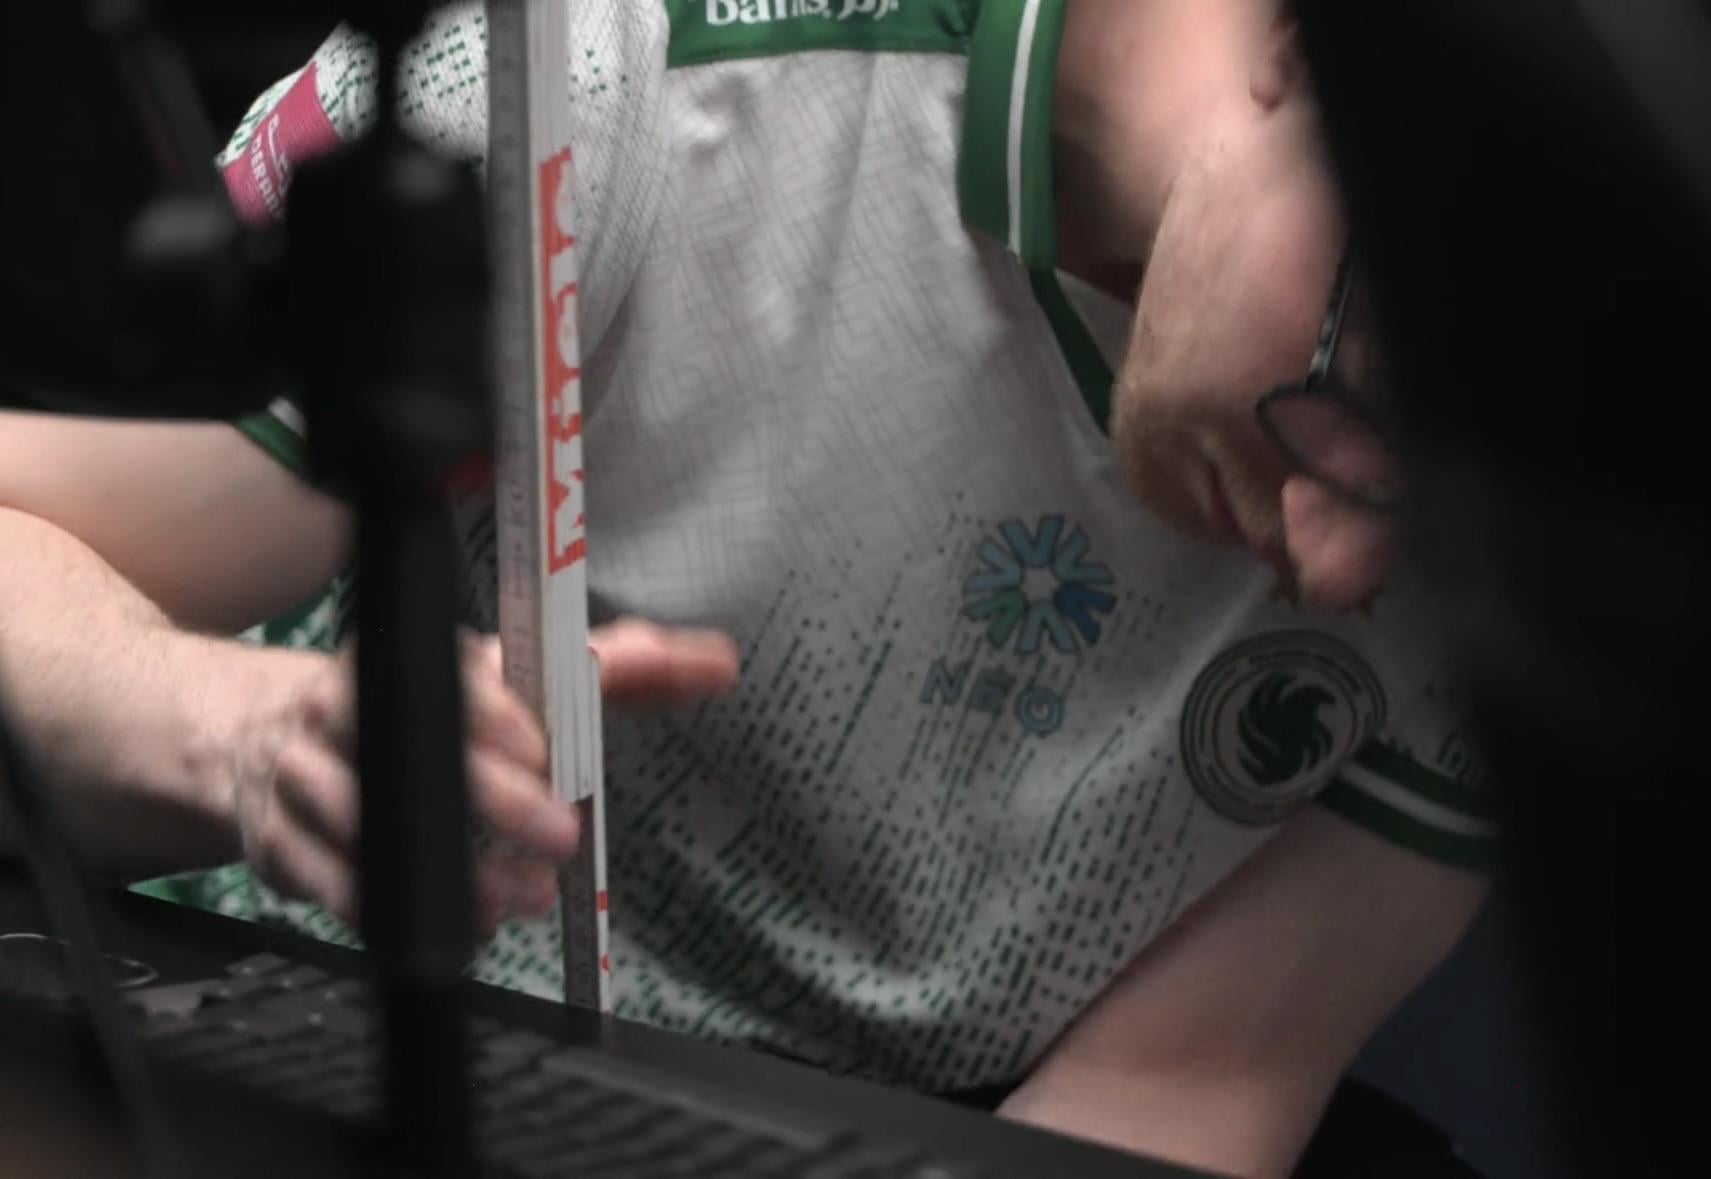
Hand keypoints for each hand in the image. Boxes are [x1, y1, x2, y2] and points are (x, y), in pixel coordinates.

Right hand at [234, 619, 737, 934]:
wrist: (270, 737)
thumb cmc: (427, 710)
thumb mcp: (517, 676)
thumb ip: (617, 668)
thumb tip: (715, 663)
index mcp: (411, 659)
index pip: (449, 677)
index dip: (495, 715)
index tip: (544, 752)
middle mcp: (345, 709)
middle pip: (408, 747)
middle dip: (489, 796)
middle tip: (557, 837)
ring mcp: (304, 776)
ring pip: (364, 823)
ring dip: (446, 872)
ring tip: (515, 900)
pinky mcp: (280, 844)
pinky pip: (324, 882)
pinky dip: (385, 910)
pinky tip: (447, 926)